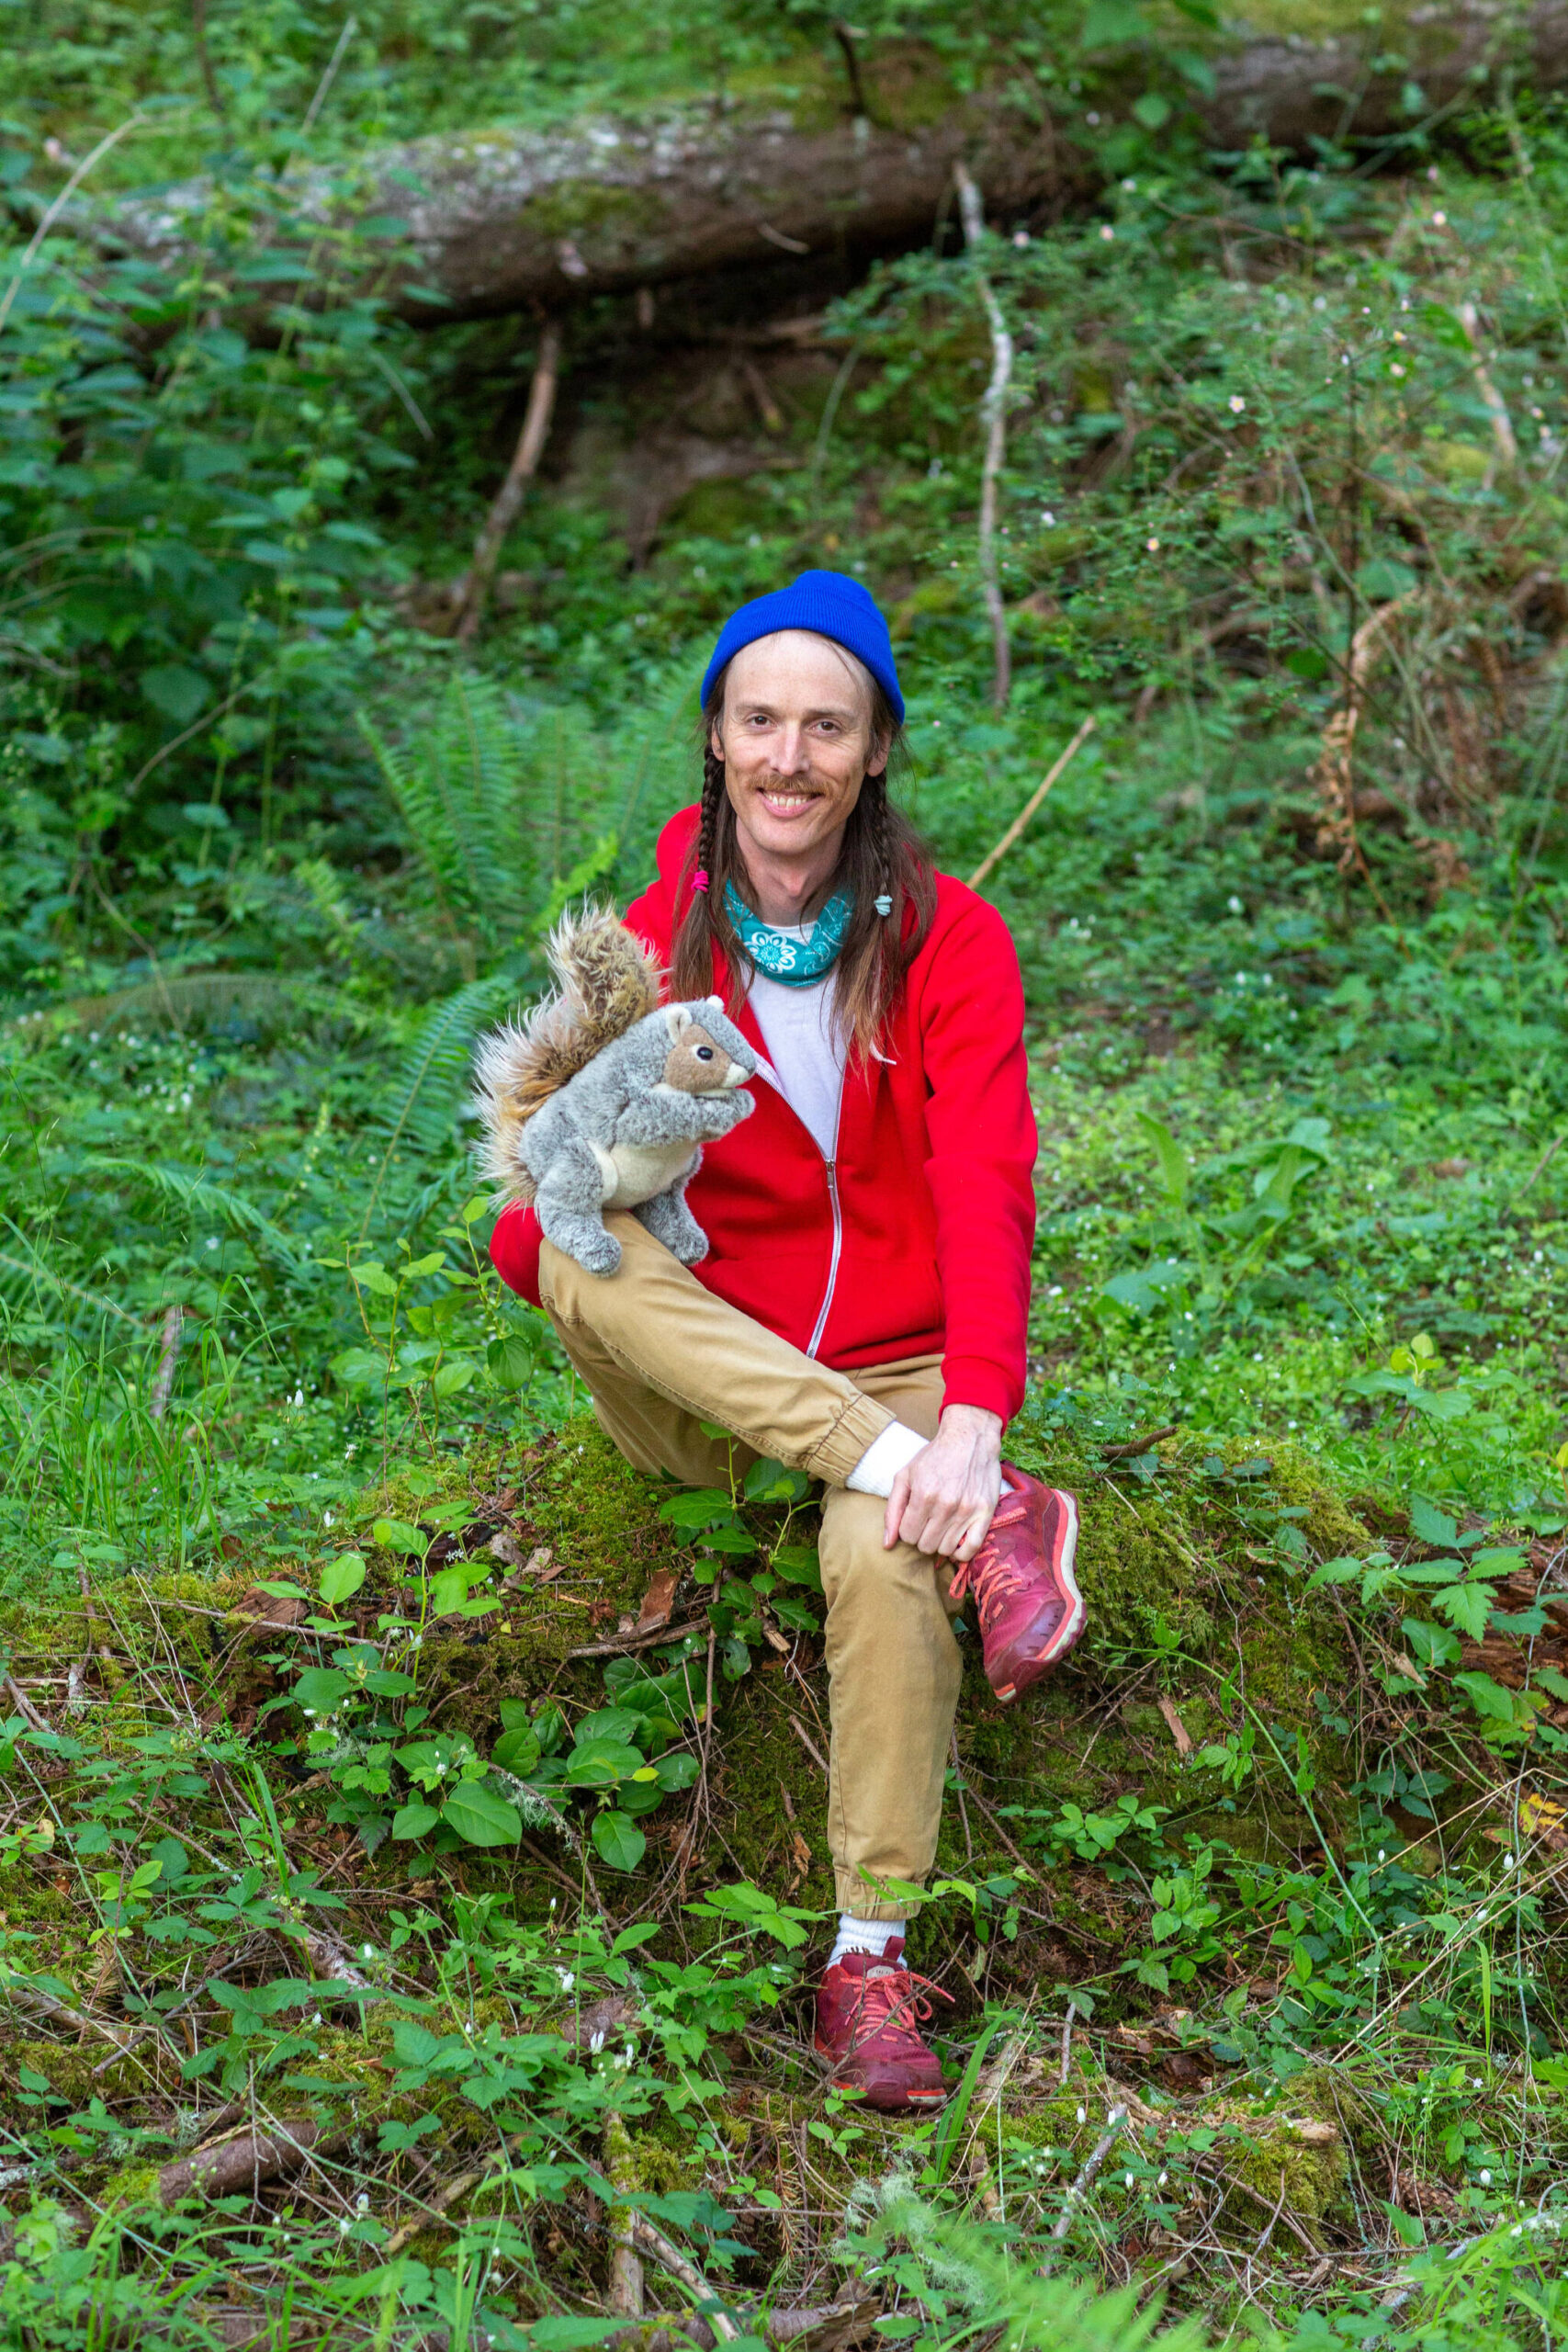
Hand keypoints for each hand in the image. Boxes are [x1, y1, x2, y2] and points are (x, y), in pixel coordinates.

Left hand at [884, 1404, 1003, 1561]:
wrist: (970, 1438)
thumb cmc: (935, 1456)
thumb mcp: (905, 1475)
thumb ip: (892, 1510)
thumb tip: (886, 1544)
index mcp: (923, 1495)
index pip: (907, 1536)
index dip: (908, 1529)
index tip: (913, 1518)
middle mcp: (945, 1506)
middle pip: (925, 1546)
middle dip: (922, 1536)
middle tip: (928, 1521)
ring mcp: (967, 1511)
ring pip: (946, 1550)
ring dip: (940, 1542)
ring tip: (942, 1526)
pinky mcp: (986, 1513)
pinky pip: (971, 1549)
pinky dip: (961, 1552)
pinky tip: (956, 1540)